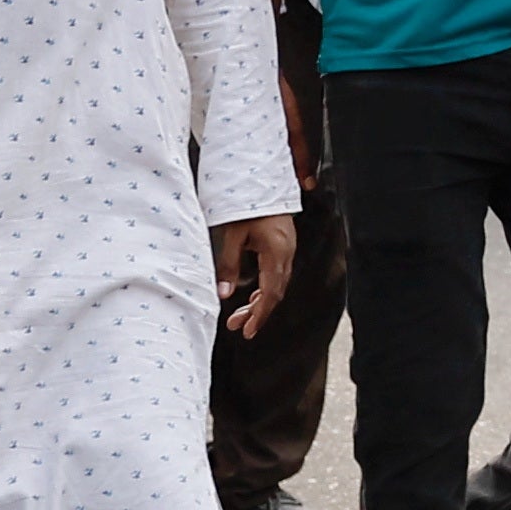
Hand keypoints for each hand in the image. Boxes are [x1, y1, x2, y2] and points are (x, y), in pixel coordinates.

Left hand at [215, 213, 295, 340]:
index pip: (271, 292)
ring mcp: (287, 249)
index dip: (260, 314)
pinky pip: (278, 274)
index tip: (249, 330)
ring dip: (261, 301)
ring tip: (242, 315)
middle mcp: (286, 253)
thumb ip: (228, 265)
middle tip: (239, 327)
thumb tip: (223, 293)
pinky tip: (255, 295)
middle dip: (258, 312)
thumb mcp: (232, 235)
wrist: (261, 179)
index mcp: (276, 252)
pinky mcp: (283, 245)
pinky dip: (266, 288)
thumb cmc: (246, 203)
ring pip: (278, 284)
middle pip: (276, 291)